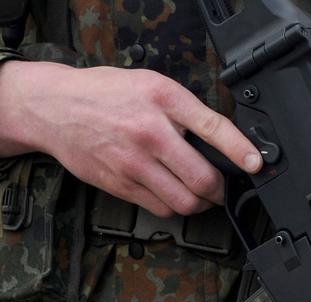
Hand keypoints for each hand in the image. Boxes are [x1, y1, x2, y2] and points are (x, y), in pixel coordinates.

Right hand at [0, 61, 262, 217]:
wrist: (54, 108)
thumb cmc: (105, 94)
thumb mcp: (151, 85)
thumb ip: (185, 110)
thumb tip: (220, 139)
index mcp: (162, 99)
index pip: (213, 128)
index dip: (241, 151)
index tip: (256, 165)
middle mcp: (150, 132)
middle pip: (202, 180)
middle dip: (220, 190)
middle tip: (223, 188)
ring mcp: (134, 163)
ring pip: (184, 202)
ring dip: (199, 204)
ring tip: (200, 194)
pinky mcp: (120, 184)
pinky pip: (160, 208)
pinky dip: (173, 208)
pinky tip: (171, 194)